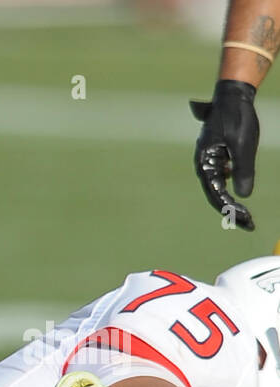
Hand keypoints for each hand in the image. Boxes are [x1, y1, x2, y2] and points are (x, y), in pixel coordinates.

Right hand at [191, 79, 259, 230]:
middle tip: (248, 223)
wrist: (232, 96)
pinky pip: (222, 177)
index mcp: (205, 163)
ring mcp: (210, 161)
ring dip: (231, 201)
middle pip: (215, 195)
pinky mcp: (217, 156)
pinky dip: (232, 187)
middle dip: (232, 210)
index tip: (245, 220)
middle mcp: (204, 165)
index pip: (216, 194)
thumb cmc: (236, 118)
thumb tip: (244, 195)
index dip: (230, 209)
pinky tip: (241, 190)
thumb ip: (243, 170)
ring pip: (218, 188)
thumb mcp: (244, 145)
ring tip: (245, 214)